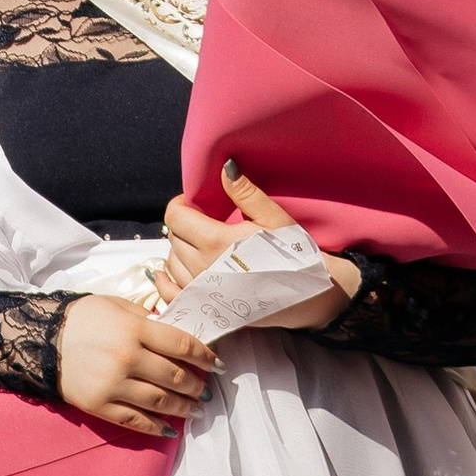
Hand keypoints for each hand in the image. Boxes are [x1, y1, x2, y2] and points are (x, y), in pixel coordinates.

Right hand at [56, 294, 218, 434]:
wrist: (41, 340)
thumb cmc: (82, 318)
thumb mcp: (117, 305)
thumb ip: (148, 319)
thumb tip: (176, 331)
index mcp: (134, 329)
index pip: (181, 345)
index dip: (204, 356)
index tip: (217, 364)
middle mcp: (127, 358)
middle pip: (174, 376)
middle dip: (196, 385)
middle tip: (206, 389)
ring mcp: (114, 385)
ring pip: (160, 401)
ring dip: (183, 407)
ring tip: (196, 409)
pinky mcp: (100, 405)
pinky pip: (135, 420)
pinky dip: (156, 427)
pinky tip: (170, 428)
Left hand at [156, 162, 360, 333]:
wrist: (309, 297)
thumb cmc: (295, 255)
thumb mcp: (274, 219)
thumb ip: (246, 193)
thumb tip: (225, 166)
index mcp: (216, 242)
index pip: (175, 216)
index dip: (181, 203)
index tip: (194, 201)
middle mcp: (202, 268)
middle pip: (173, 238)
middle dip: (182, 225)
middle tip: (200, 221)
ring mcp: (202, 291)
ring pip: (171, 264)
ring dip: (178, 249)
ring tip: (196, 243)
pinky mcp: (207, 309)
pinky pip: (171, 294)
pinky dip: (165, 281)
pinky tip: (166, 273)